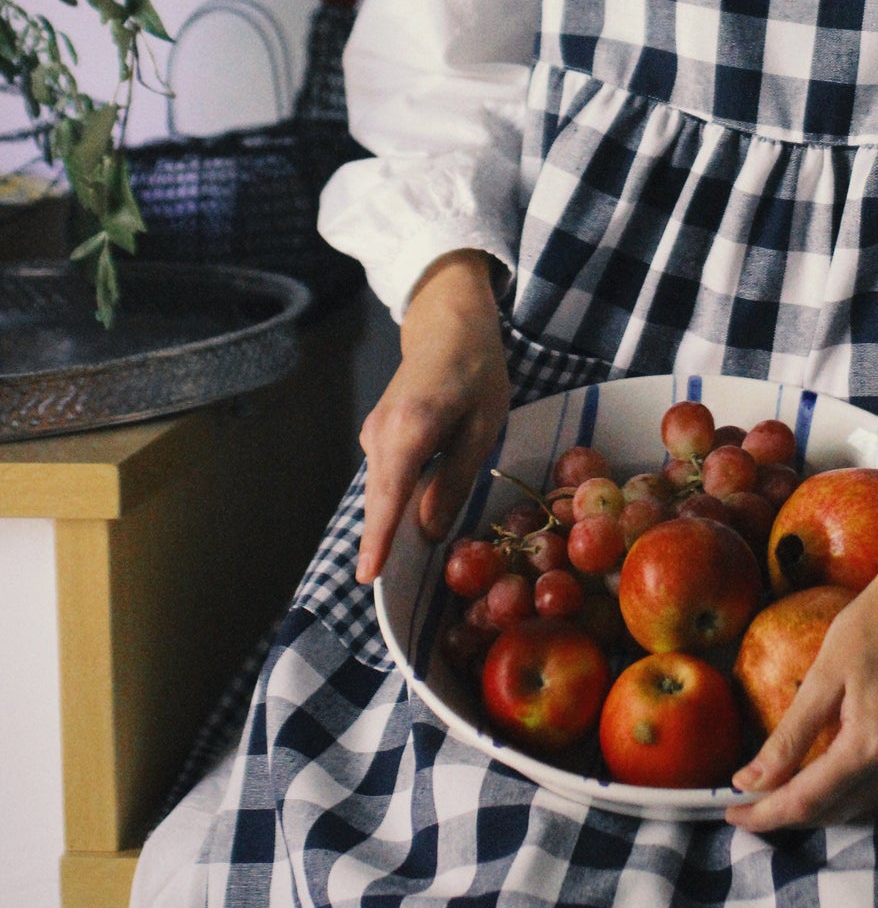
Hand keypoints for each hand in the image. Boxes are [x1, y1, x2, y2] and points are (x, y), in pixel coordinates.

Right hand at [355, 249, 510, 583]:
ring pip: (382, 489)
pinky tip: (411, 515)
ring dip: (391, 520)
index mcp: (410, 429)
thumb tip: (428, 532)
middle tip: (390, 583)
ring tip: (400, 559)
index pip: (389, 496)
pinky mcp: (377, 433)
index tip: (367, 578)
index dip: (379, 539)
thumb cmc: (476, 371)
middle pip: (380, 500)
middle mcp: (380, 434)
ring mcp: (374, 433)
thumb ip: (454, 480)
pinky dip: (395, 497)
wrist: (447, 324)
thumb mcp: (482, 427)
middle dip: (383, 541)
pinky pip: (385, 476)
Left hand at [725, 526, 877, 831]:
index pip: (809, 801)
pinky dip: (873, 780)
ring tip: (797, 783)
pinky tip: (852, 760)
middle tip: (757, 798)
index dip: (768, 813)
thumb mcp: (824, 674)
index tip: (734, 813)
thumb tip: (749, 782)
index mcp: (874, 743)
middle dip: (796, 810)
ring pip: (875, 803)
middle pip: (842, 810)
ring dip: (835, 800)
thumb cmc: (876, 622)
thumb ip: (789, 737)